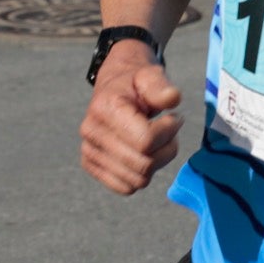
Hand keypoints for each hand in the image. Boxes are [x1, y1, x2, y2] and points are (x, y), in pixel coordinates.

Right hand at [80, 57, 183, 194]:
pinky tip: (144, 153)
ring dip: (157, 162)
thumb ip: (161, 85)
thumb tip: (172, 98)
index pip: (146, 141)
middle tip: (170, 129)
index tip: (174, 116)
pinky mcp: (91, 165)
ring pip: (138, 180)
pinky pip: (126, 188)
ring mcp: (89, 152)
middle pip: (143, 165)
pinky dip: (142, 174)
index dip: (169, 131)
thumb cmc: (135, 83)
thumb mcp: (150, 74)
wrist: (113, 87)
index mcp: (105, 109)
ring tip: (157, 140)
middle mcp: (92, 133)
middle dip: (167, 148)